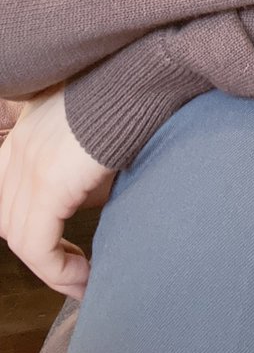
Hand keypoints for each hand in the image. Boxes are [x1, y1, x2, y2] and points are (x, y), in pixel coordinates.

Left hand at [0, 86, 114, 298]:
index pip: (8, 196)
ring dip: (50, 265)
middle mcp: (18, 146)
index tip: (65, 248)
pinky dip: (58, 270)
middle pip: (9, 219)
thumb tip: (84, 210)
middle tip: (75, 265)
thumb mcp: (92, 141)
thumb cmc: (129, 103)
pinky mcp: (48, 182)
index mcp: (25, 133)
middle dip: (40, 248)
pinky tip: (85, 274)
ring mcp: (29, 163)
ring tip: (82, 275)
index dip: (33, 228)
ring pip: (19, 237)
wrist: (141, 77)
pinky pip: (37, 246)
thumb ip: (77, 176)